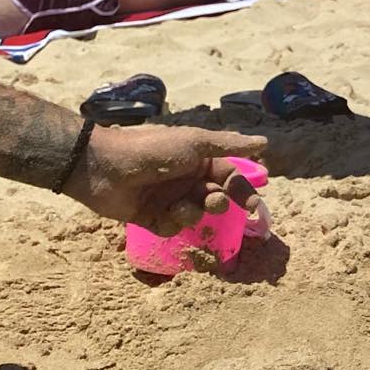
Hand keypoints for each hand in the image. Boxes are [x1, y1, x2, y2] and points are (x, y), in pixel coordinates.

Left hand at [63, 125, 267, 234]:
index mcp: (198, 161)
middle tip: (213, 201)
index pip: (230, 178)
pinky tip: (164, 213)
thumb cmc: (152, 149)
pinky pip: (174, 227)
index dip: (242, 190)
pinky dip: (173, 222)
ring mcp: (170, 200)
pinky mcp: (153, 218)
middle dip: (218, 202)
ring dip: (193, 211)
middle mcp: (187, 180)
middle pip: (216, 198)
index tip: (252, 204)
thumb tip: (264, 142)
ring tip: (180, 205)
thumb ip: (229, 145)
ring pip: (197, 215)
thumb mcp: (194, 142)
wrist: (104, 166)